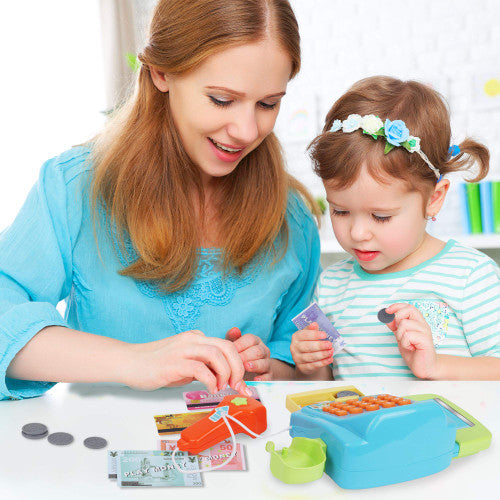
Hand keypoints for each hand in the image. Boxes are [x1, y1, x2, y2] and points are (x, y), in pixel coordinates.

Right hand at [126, 330, 250, 394]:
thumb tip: (220, 377)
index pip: (226, 345)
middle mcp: (192, 340)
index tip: (241, 382)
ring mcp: (183, 349)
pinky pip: (200, 368)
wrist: (128, 362)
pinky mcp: (174, 363)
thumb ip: (201, 365)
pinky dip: (211, 380)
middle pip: (226, 347)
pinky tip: (210, 389)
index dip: (238, 364)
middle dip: (238, 367)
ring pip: (217, 354)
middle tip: (237, 385)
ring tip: (223, 387)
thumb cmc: (155, 364)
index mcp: (196, 338)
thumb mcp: (184, 361)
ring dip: (226, 373)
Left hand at [225, 327, 271, 380]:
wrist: (252, 372)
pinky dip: (262, 379)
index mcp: (255, 342)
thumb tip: (234, 330)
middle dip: (246, 355)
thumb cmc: (240, 356)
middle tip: (237, 360)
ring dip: (255, 365)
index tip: (231, 350)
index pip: (250, 339)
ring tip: (246, 367)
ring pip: (264, 363)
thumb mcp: (235, 346)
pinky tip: (256, 380)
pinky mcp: (269, 376)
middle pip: (257, 351)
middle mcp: (263, 351)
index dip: (240, 344)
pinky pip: (268, 377)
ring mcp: (267, 363)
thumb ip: (233, 337)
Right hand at [290, 323, 333, 374]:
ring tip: (331, 351)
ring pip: (310, 357)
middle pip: (307, 347)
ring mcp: (297, 358)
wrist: (305, 360)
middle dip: (320, 345)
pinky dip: (322, 362)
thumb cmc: (309, 343)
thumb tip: (314, 323)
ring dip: (322, 354)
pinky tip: (329, 359)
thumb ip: (312, 330)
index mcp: (296, 337)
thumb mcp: (309, 335)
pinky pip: (313, 365)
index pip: (304, 335)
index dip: (314, 335)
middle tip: (329, 344)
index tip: (324, 334)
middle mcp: (294, 347)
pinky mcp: (302, 367)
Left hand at [385, 303, 437, 378]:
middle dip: (398, 318)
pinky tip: (411, 348)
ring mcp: (425, 332)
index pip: (409, 306)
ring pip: (405, 323)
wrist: (424, 367)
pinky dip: (405, 343)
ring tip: (407, 343)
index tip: (387, 311)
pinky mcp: (426, 341)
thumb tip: (387, 316)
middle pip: (409, 309)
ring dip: (401, 335)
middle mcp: (423, 325)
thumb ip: (395, 326)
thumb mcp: (400, 336)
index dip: (397, 306)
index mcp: (418, 322)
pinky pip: (408, 335)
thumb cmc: (414, 352)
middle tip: (399, 331)